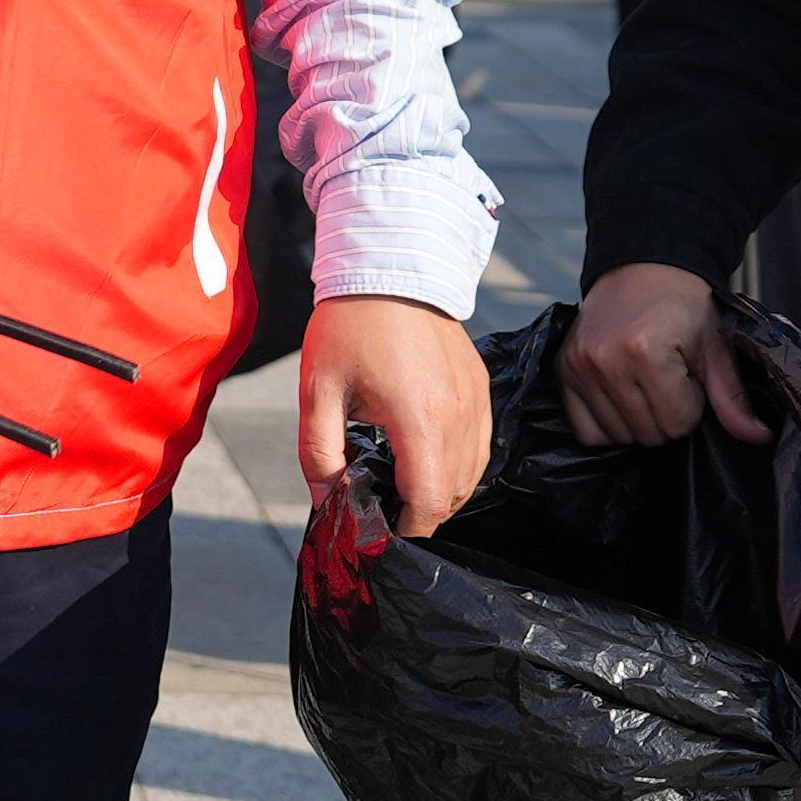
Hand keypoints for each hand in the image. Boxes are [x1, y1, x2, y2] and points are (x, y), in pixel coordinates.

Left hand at [299, 293, 488, 533]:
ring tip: (406, 489)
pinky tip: (429, 459)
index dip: (409, 529)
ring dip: (444, 492)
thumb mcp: (318, 391)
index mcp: (419, 419)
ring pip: (474, 473)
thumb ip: (319, 454)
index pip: (430, 501)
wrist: (393, 266)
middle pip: (455, 494)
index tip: (384, 535)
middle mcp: (459, 415)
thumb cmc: (350, 326)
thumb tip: (326, 501)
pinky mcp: (481, 387)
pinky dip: (460, 464)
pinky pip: (481, 445)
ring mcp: (476, 400)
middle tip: (387, 513)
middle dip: (423, 514)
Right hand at [560, 261, 759, 447]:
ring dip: (639, 420)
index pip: (677, 424)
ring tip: (646, 383)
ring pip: (618, 436)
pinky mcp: (563, 370)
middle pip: (647, 434)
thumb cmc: (683, 305)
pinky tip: (622, 398)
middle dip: (667, 414)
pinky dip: (607, 424)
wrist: (643, 267)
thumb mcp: (715, 345)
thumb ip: (732, 396)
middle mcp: (606, 360)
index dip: (691, 405)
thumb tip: (759, 438)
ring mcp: (580, 366)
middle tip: (669, 378)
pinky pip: (585, 431)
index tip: (689, 376)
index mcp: (646, 351)